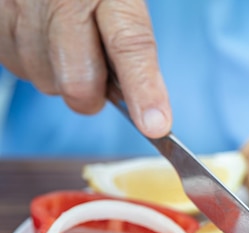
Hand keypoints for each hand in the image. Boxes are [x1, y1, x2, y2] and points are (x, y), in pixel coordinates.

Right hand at [0, 0, 170, 137]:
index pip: (129, 45)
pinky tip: (42, 38)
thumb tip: (143, 104)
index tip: (156, 126)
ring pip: (43, 79)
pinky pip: (14, 65)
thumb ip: (130, 38)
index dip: (143, 90)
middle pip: (77, 80)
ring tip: (68, 43)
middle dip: (92, 95)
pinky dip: (34, 63)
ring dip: (61, 76)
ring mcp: (17, 3)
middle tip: (101, 83)